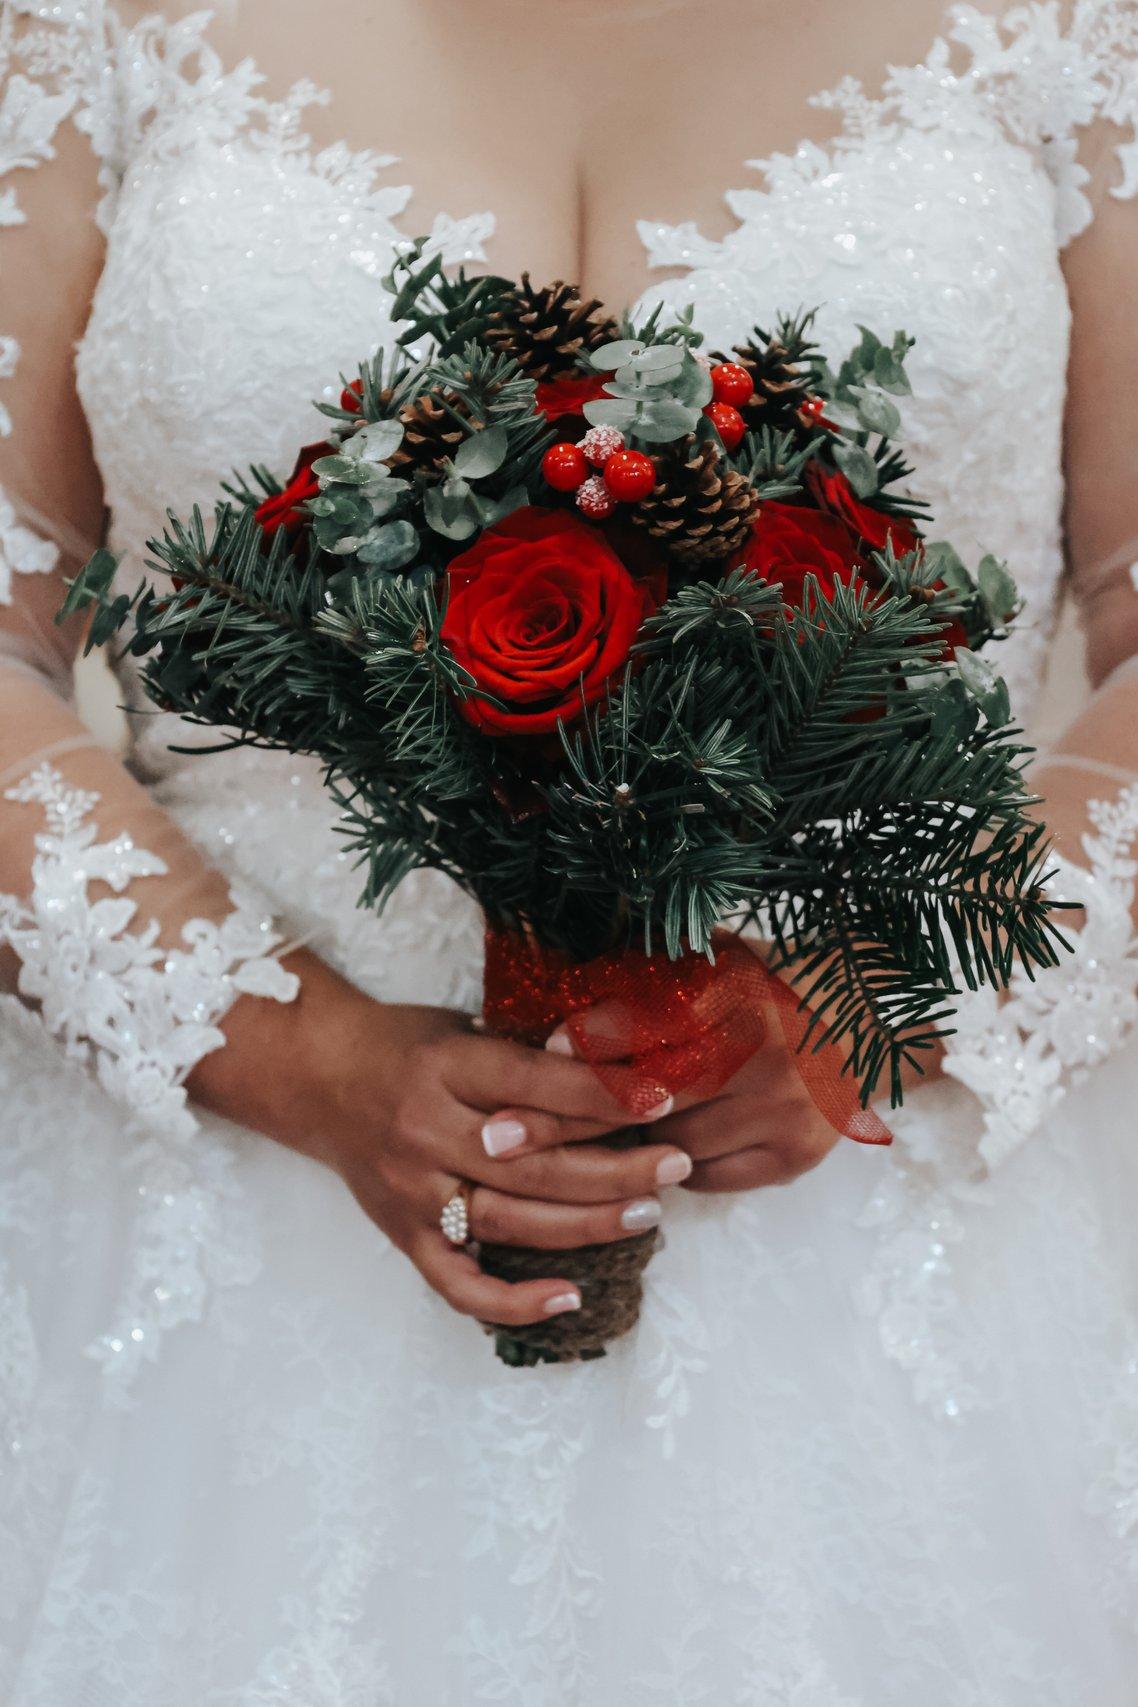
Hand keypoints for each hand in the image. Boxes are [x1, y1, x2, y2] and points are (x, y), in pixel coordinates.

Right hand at [188, 949, 691, 1326]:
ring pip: (510, 1221)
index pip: (536, 1085)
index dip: (603, 1095)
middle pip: (534, 1163)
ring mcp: (412, 1192)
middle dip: (615, 1169)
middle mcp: (426, 1132)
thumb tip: (621, 1061)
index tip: (663, 1099)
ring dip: (586, 1225)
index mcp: (445, 1066)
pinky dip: (512, 1301)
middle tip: (676, 1165)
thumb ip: (529, 1049)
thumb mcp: (464, 1024)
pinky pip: (458, 1283)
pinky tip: (568, 1298)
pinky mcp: (402, 1235)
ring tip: (648, 1214)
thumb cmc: (405, 1045)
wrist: (316, 1076)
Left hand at [545, 947, 842, 1193]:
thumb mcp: (708, 960)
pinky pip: (704, 1177)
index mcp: (737, 996)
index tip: (545, 1055)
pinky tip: (679, 1137)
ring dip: (634, 1138)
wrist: (860, 1022)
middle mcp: (764, 1056)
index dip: (591, 1041)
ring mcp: (784, 1112)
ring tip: (616, 1121)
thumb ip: (644, 980)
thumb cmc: (762, 985)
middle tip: (509, 1132)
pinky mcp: (795, 1156)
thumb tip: (556, 1015)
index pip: (646, 1026)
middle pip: (646, 1100)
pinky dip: (678, 1163)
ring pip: (669, 1147)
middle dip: (574, 1116)